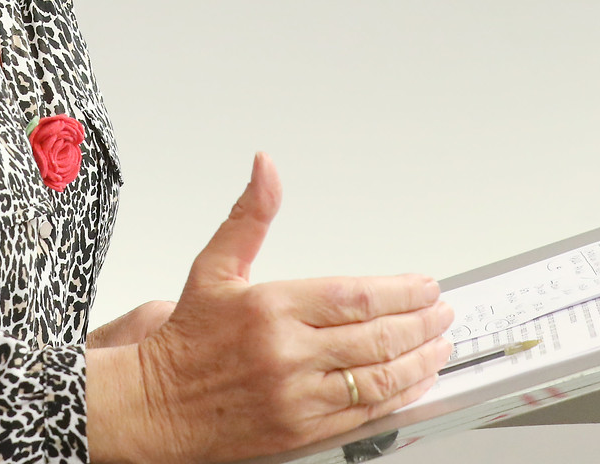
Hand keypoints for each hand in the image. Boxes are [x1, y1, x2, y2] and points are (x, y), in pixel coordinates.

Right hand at [88, 154, 452, 463]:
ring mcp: (297, 396)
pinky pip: (363, 414)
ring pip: (378, 378)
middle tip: (442, 311)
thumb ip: (250, 216)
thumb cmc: (187, 339)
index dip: (401, 291)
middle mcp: (288, 353)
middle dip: (420, 323)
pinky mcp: (301, 429)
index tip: (424, 286)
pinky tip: (412, 382)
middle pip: (376, 336)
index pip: (355, 296)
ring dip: (419, 361)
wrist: (157, 404)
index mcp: (271, 308)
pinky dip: (396, 397)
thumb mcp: (214, 266)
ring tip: (439, 344)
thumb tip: (265, 169)